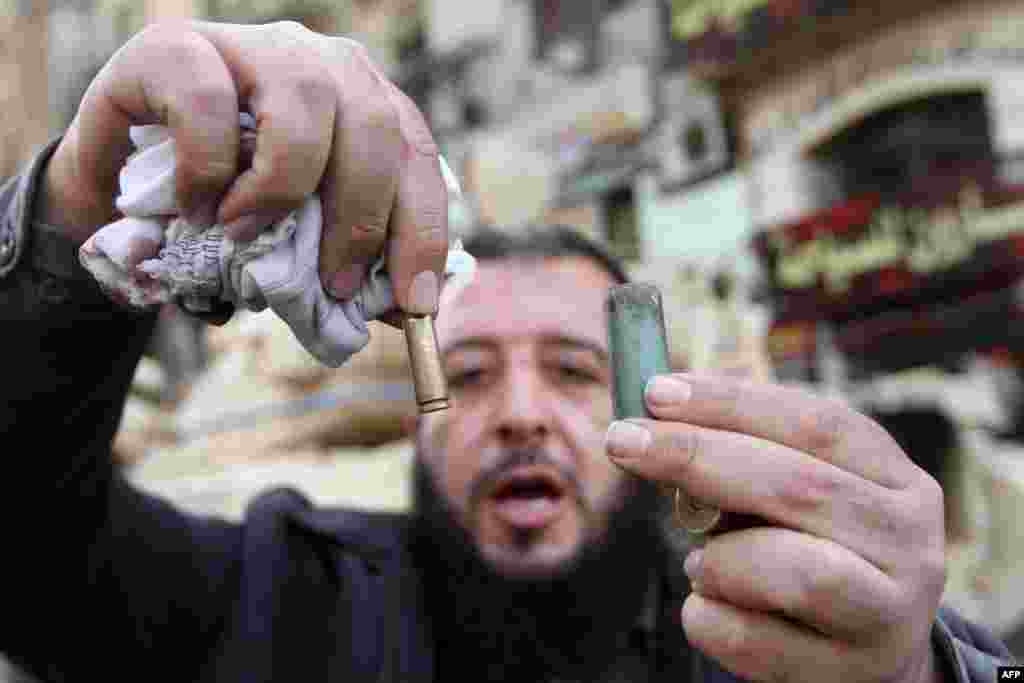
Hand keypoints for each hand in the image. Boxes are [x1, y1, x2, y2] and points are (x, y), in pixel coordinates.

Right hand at [38, 20, 445, 313]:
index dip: (422, 229)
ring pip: (306, 100)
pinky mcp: (176, 49)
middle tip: (336, 284)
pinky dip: (208, 169)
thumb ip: (345, 260)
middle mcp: (318, 62)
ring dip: (285, 188)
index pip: (415, 156)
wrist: (119, 191)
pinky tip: (197, 209)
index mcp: (360, 104)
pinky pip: (209, 101)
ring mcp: (251, 46)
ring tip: (249, 237)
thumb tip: (401, 309)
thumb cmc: (221, 217)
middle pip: (376, 127)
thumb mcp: (294, 242)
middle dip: (363, 219)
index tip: (416, 300)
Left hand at [605, 374, 945, 682]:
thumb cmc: (814, 556)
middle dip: (697, 456)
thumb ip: (745, 463)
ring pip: (796, 572)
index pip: (818, 424)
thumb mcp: (798, 502)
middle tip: (623, 441)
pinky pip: (754, 640)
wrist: (869, 661)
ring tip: (698, 561)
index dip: (733, 403)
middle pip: (799, 486)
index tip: (657, 393)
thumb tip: (655, 427)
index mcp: (898, 482)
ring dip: (721, 557)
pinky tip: (704, 604)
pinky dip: (708, 615)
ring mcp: (888, 615)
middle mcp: (909, 543)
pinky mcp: (847, 674)